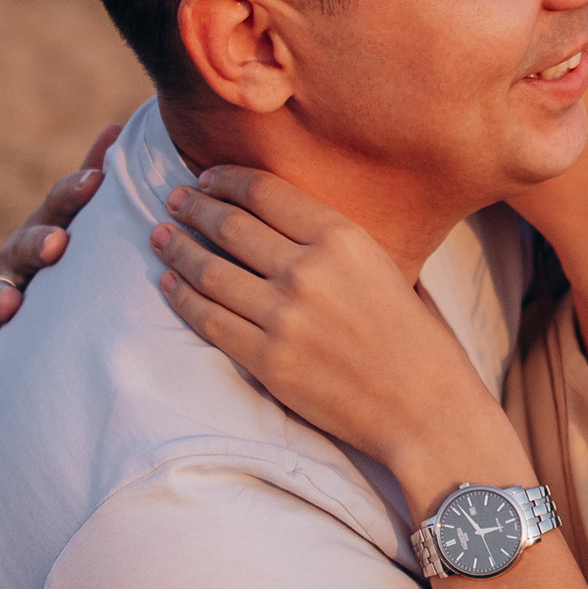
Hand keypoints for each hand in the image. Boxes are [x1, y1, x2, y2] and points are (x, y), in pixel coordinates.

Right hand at [0, 126, 121, 396]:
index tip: (95, 181)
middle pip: (21, 248)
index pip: (56, 207)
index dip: (74, 192)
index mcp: (39, 234)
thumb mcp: (64, 223)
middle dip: (37, 245)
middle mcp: (8, 262)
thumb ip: (86, 180)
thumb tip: (112, 124)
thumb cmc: (46, 261)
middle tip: (57, 245)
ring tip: (10, 308)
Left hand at [155, 168, 520, 501]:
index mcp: (343, 237)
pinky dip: (180, 296)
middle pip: (229, 225)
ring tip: (162, 237)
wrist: (425, 409)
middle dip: (194, 208)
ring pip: (209, 270)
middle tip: (174, 202)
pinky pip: (207, 320)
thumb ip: (333, 242)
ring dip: (177, 248)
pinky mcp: (268, 361)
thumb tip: (278, 218)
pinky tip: (169, 283)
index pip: (264, 193)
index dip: (225, 180)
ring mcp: (284, 317)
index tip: (206, 179)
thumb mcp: (385, 267)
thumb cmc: (413, 338)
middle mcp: (309, 270)